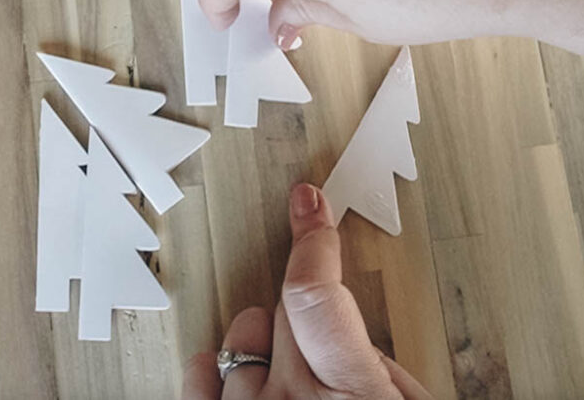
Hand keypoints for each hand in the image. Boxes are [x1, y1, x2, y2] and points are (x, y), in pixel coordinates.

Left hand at [181, 184, 430, 398]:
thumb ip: (384, 370)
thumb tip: (360, 347)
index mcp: (348, 391)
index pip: (315, 291)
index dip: (312, 238)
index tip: (309, 203)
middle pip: (284, 309)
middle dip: (306, 309)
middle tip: (331, 341)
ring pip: (242, 338)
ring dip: (267, 340)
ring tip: (289, 369)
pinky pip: (199, 384)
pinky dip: (214, 368)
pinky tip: (228, 367)